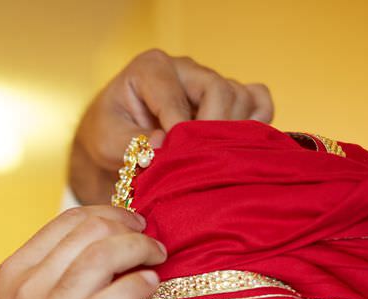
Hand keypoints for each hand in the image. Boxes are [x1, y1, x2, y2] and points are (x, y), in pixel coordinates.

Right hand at [0, 206, 164, 298]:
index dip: (107, 214)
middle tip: (152, 242)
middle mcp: (24, 285)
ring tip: (159, 259)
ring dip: (139, 250)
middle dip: (128, 228)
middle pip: (88, 230)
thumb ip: (48, 285)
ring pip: (101, 256)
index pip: (66, 220)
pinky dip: (137, 285)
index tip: (131, 224)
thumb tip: (93, 260)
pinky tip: (152, 284)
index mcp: (12, 273)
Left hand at [70, 49, 273, 204]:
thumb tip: (164, 143)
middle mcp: (185, 68)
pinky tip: (235, 146)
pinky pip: (259, 101)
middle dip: (212, 130)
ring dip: (232, 132)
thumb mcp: (108, 142)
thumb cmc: (110, 136)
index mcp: (151, 68)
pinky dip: (256, 123)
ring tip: (210, 159)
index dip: (180, 129)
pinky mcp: (230, 98)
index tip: (176, 157)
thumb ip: (133, 142)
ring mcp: (209, 81)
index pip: (176, 94)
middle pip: (219, 90)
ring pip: (242, 97)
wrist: (119, 142)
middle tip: (199, 161)